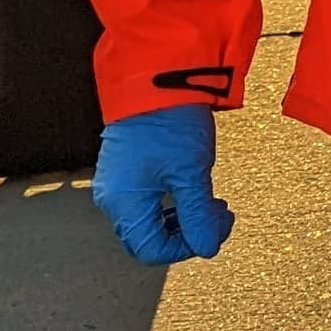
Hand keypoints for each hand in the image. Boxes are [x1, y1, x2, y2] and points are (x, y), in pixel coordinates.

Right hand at [92, 105, 235, 264]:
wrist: (156, 79)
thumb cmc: (171, 122)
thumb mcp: (193, 174)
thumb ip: (199, 216)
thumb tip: (208, 247)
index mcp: (125, 204)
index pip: (152, 250)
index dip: (187, 247)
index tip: (212, 231)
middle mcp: (113, 198)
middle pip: (149, 238)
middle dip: (187, 233)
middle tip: (216, 216)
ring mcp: (116, 183)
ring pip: (149, 220)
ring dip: (182, 217)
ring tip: (209, 201)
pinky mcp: (124, 169)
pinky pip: (145, 201)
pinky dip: (171, 202)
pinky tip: (191, 187)